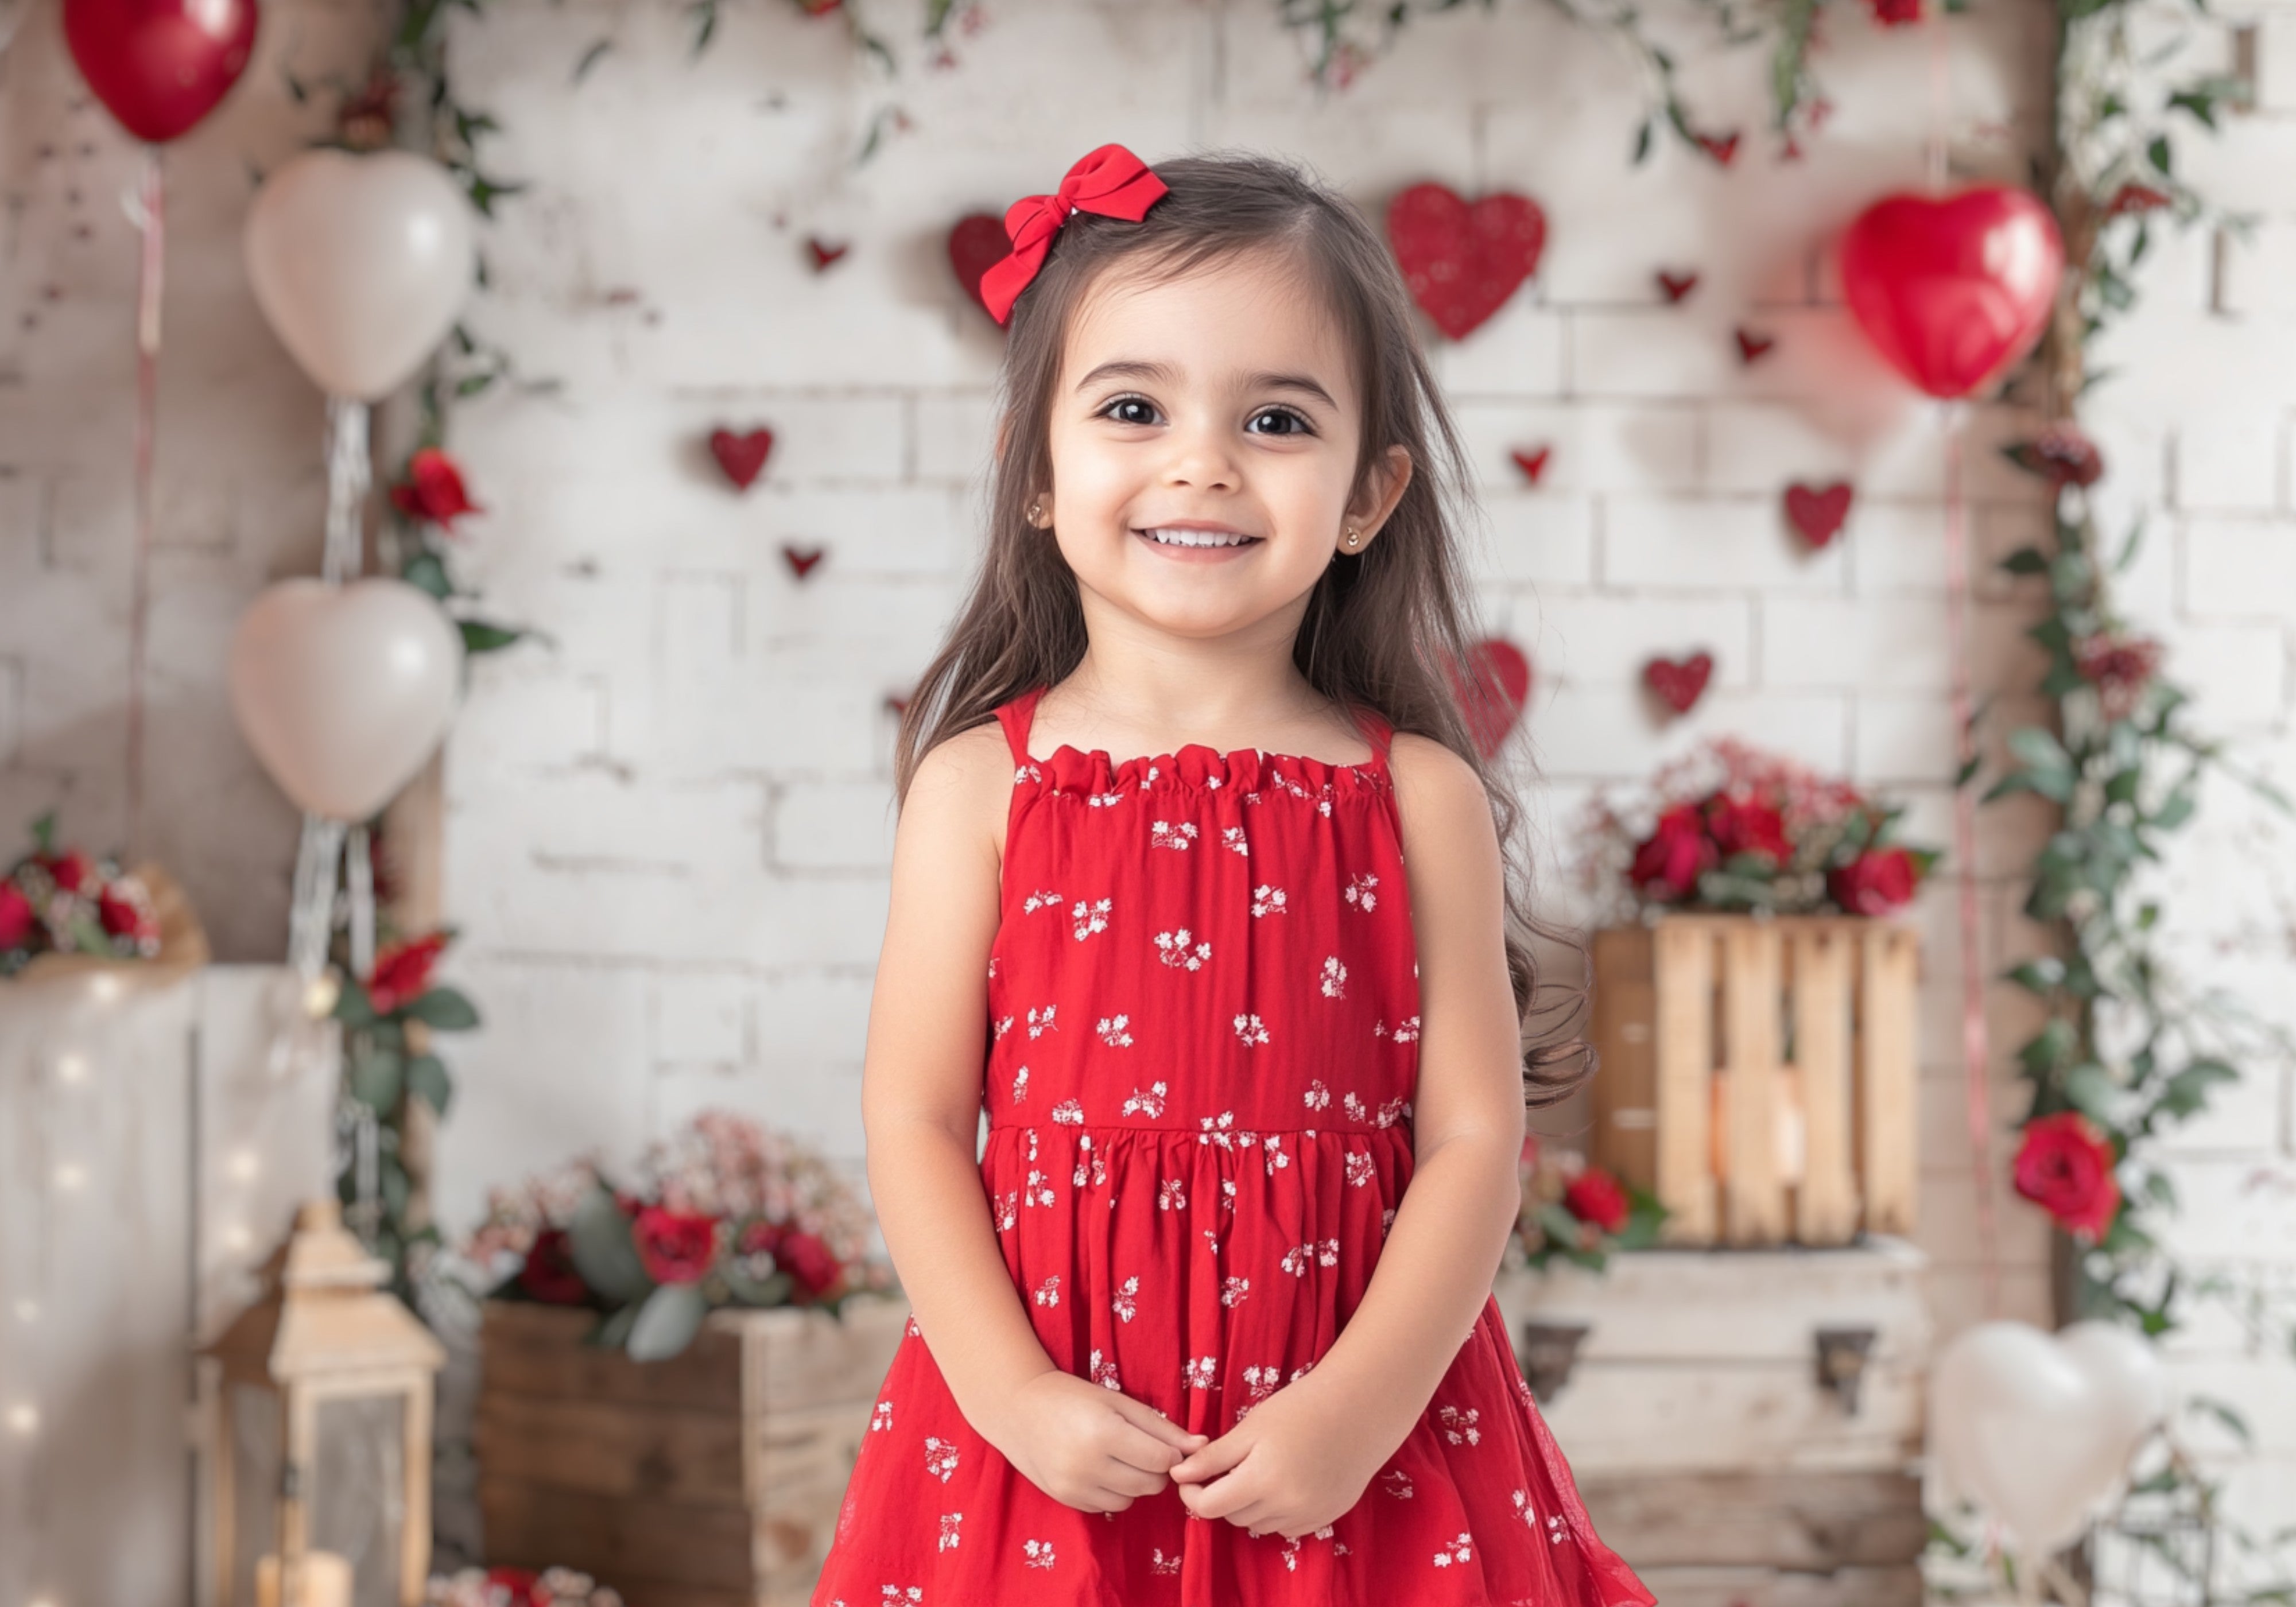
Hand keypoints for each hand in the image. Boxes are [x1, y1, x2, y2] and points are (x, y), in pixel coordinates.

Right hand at [982, 1371, 1210, 1514]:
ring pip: (1131, 1499)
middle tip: (1140, 1448)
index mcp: (1105, 1433)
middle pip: (1150, 1484)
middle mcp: (1088, 1465)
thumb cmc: (1075, 1397)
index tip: (1162, 1442)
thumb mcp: (1120, 1402)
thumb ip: (1162, 1427)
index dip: (1170, 1453)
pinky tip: (1099, 1467)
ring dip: (1134, 1482)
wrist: (1019, 1408)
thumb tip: (1203, 1445)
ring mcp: (1075, 1487)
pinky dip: (1112, 1491)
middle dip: (1155, 1469)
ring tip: (1117, 1456)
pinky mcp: (1066, 1499)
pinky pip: (1108, 1506)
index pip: (1161, 1461)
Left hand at [1167, 1373, 1391, 1539]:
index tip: (1188, 1476)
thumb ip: (1213, 1457)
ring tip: (1259, 1471)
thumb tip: (1177, 1475)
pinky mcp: (1326, 1517)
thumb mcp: (1250, 1428)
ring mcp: (1309, 1515)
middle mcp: (1286, 1505)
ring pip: (1259, 1524)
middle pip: (1233, 1517)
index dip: (1192, 1493)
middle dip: (1222, 1496)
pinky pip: (1286, 1527)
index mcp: (1263, 1479)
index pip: (1210, 1507)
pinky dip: (1276, 1512)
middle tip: (1227, 1466)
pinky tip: (1285, 1482)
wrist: (1359, 1409)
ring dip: (1249, 1506)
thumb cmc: (1300, 1408)